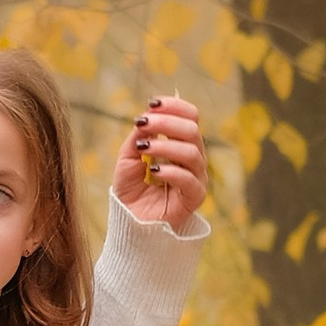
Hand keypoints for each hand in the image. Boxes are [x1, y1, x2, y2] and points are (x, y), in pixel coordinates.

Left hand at [113, 95, 207, 230]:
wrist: (129, 222)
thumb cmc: (131, 190)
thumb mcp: (129, 157)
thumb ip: (139, 136)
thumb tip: (148, 115)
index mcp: (181, 144)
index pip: (190, 117)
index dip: (175, 106)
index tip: (152, 103)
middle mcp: (193, 158)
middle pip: (192, 130)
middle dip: (166, 122)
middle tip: (142, 124)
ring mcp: (196, 178)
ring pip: (193, 152)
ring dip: (166, 146)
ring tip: (143, 150)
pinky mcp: (194, 198)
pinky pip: (190, 180)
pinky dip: (171, 171)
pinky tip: (153, 171)